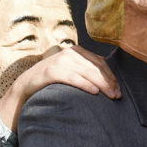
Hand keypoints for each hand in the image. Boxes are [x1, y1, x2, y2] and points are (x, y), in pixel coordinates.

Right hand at [0, 45, 120, 131]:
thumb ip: (87, 71)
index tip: (119, 90)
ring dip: (101, 85)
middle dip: (108, 82)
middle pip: (95, 68)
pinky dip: (84, 85)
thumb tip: (111, 83)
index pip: (100, 63)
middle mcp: (70, 53)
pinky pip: (72, 78)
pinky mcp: (51, 71)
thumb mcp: (72, 71)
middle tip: (117, 96)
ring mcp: (60, 60)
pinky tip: (94, 92)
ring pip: (86, 72)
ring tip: (110, 96)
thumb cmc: (54, 80)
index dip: (111, 77)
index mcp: (77, 51)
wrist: (27, 84)